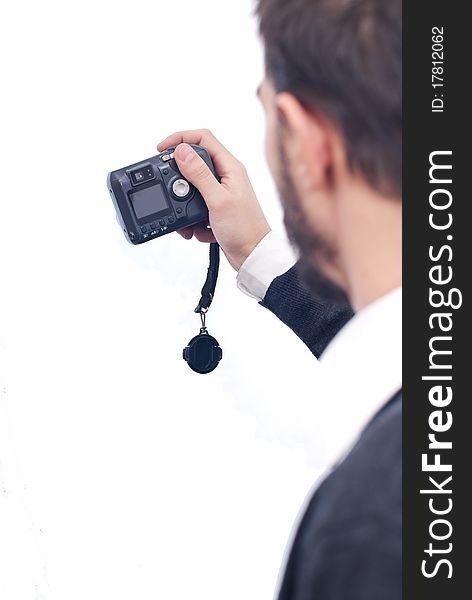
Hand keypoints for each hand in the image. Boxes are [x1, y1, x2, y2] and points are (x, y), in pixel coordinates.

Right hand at [157, 129, 270, 270]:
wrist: (252, 256)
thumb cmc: (243, 229)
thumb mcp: (217, 200)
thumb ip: (199, 174)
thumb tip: (182, 150)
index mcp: (230, 168)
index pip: (203, 138)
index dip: (180, 138)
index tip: (161, 149)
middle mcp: (227, 176)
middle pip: (194, 163)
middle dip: (179, 178)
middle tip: (168, 189)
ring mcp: (221, 193)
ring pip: (192, 189)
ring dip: (184, 206)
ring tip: (188, 222)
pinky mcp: (216, 209)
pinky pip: (196, 208)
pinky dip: (193, 220)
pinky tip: (201, 230)